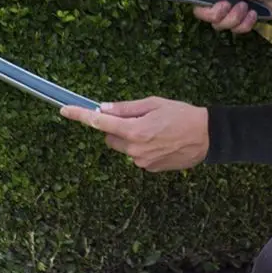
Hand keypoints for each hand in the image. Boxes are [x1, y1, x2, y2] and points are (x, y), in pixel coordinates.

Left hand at [60, 97, 208, 172]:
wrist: (207, 137)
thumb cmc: (182, 115)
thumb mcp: (154, 103)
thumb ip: (127, 108)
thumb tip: (104, 108)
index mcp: (134, 130)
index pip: (99, 123)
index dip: (80, 116)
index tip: (65, 110)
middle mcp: (134, 149)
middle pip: (110, 138)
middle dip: (115, 127)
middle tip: (136, 117)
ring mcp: (141, 162)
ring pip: (123, 147)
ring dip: (130, 138)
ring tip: (154, 129)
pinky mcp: (150, 169)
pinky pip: (136, 155)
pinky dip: (141, 147)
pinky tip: (160, 140)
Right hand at [148, 0, 271, 33]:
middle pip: (199, 7)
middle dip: (213, 12)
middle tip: (228, 6)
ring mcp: (228, 2)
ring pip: (215, 21)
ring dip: (232, 18)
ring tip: (246, 8)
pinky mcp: (239, 16)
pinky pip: (232, 28)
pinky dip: (243, 23)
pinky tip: (254, 14)